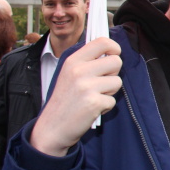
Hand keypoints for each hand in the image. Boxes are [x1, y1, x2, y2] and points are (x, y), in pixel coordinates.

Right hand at [30, 37, 122, 156]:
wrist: (52, 127)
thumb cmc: (65, 100)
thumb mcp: (70, 74)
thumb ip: (87, 61)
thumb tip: (111, 51)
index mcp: (73, 60)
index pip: (102, 42)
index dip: (114, 48)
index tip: (113, 55)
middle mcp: (79, 70)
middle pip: (116, 61)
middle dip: (113, 73)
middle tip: (100, 83)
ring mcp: (86, 86)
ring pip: (117, 81)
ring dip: (110, 92)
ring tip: (94, 97)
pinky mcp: (94, 102)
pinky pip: (113, 100)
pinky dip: (105, 107)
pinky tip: (92, 109)